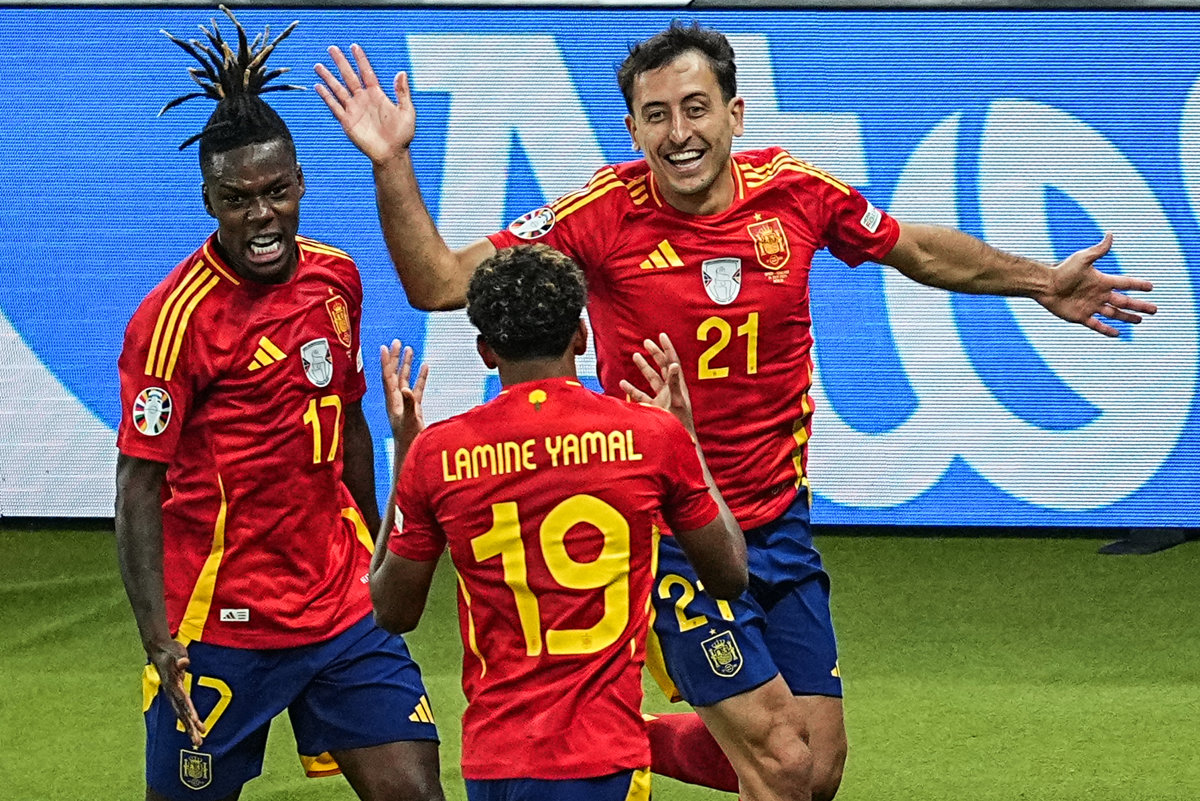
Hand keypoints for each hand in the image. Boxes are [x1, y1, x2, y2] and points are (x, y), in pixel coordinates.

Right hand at [147, 639, 204, 747]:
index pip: (182, 700)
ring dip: (190, 728)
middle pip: (182, 713)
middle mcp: (171, 692)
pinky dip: (188, 719)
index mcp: (172, 684)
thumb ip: (180, 658)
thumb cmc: (169, 650)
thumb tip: (184, 662)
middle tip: (198, 742)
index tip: (195, 722)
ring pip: (182, 714)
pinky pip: (182, 710)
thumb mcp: (176, 652)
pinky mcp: (175, 693)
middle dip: (190, 728)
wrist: (158, 649)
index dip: (189, 711)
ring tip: (198, 742)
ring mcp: (173, 694)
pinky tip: (194, 727)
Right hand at [315, 44, 414, 163]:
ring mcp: (354, 109)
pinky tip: (319, 86)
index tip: (354, 46)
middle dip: (341, 62)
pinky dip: (326, 97)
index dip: (360, 60)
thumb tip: (401, 72)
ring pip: (338, 89)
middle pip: (349, 76)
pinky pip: (334, 106)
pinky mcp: (347, 121)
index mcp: (377, 94)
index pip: (366, 72)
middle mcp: (363, 99)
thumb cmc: (402, 134)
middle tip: (332, 49)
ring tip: (319, 66)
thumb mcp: (407, 111)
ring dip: (329, 77)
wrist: (391, 153)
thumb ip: (402, 92)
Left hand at [380, 340, 428, 453]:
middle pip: (394, 374)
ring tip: (409, 349)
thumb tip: (407, 389)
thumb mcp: (410, 421)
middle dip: (395, 358)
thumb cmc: (409, 440)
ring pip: (405, 379)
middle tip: (397, 342)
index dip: (386, 362)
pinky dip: (420, 377)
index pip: (387, 377)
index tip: (385, 347)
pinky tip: (425, 366)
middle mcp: (396, 400)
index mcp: (392, 401)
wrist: (412, 454)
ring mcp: (405, 404)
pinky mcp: (414, 408)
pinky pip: (417, 388)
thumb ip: (409, 404)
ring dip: (407, 365)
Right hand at [619, 333, 696, 435]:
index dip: (667, 348)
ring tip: (636, 356)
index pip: (672, 362)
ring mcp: (662, 399)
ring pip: (651, 379)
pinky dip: (632, 388)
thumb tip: (674, 364)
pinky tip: (623, 383)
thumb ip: (674, 382)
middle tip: (647, 342)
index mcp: (677, 386)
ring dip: (644, 367)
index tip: (661, 336)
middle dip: (655, 354)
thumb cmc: (679, 422)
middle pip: (662, 367)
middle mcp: (670, 390)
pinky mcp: (654, 408)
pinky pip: (641, 395)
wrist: (676, 441)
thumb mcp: (676, 400)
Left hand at [1038, 233, 1156, 336]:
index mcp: (1102, 281)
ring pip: (1114, 314)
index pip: (1125, 283)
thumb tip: (1110, 234)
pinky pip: (1097, 325)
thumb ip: (1098, 250)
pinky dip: (1107, 330)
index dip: (1138, 285)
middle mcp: (1099, 294)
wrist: (1044, 285)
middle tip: (1154, 309)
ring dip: (1127, 317)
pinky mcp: (1081, 316)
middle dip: (1139, 305)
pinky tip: (1118, 334)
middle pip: (1124, 301)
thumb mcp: (1082, 259)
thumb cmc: (1062, 270)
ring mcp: (1091, 306)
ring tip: (1140, 320)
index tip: (1151, 287)